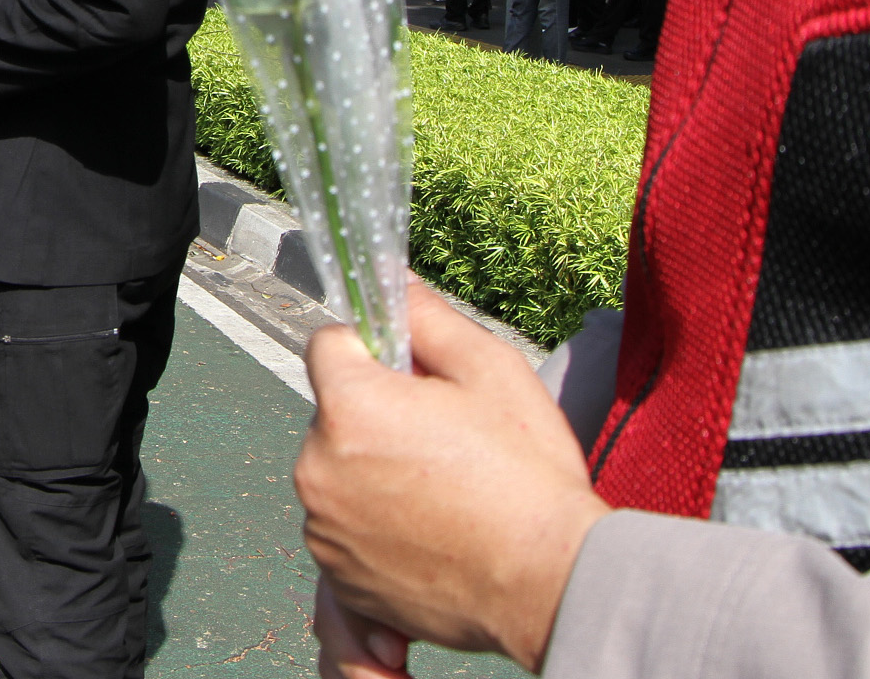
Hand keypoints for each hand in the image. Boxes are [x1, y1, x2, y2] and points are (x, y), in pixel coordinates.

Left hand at [294, 280, 608, 673]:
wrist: (551, 584)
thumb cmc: (527, 480)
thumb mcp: (492, 372)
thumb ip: (430, 320)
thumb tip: (393, 285)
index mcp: (350, 407)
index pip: (329, 345)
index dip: (374, 352)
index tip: (413, 376)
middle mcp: (318, 466)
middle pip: (334, 413)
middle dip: (378, 417)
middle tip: (446, 441)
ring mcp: (324, 527)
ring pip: (339, 472)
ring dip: (374, 474)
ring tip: (445, 494)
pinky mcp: (338, 574)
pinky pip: (345, 530)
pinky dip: (375, 529)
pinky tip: (429, 535)